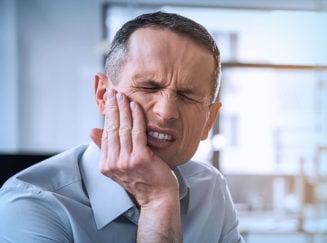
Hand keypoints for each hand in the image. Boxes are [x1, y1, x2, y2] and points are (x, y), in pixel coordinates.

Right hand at [93, 89, 178, 206]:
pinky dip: (136, 118)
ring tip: (123, 95)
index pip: (105, 134)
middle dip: (112, 108)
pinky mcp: (140, 158)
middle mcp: (113, 163)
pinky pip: (137, 132)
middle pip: (112, 129)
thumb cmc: (142, 180)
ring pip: (123, 129)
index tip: (109, 101)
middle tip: (113, 92)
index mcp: (106, 164)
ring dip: (123, 109)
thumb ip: (106, 148)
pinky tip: (135, 106)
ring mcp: (126, 161)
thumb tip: (91, 131)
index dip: (107, 115)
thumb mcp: (119, 166)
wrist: (157, 197)